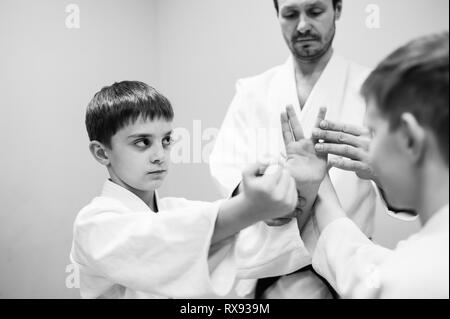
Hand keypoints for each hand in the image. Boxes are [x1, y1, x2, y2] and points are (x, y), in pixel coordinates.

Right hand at [241, 162, 297, 220]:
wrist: (251, 210)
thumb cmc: (250, 189)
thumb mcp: (247, 173)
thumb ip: (258, 162)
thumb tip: (273, 158)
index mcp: (266, 187)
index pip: (278, 167)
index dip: (273, 166)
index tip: (268, 169)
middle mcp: (278, 196)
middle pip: (286, 172)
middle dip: (279, 172)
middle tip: (270, 178)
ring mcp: (285, 203)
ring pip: (292, 180)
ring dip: (284, 180)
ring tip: (273, 186)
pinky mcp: (290, 206)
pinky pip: (294, 189)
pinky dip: (287, 188)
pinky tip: (278, 192)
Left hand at [269, 105, 326, 231]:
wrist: (307, 188)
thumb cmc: (294, 182)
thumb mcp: (283, 174)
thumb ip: (277, 167)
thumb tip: (267, 163)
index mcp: (291, 150)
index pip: (286, 133)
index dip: (284, 123)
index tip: (282, 112)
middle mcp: (302, 146)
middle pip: (297, 128)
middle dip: (293, 116)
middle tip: (289, 104)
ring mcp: (313, 148)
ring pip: (316, 130)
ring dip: (318, 119)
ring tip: (322, 106)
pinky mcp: (323, 152)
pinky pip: (327, 140)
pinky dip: (329, 131)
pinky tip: (333, 122)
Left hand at [312, 120, 378, 182]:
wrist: (388, 169)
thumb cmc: (370, 152)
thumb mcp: (363, 139)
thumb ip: (350, 134)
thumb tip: (329, 127)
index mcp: (364, 133)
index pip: (345, 127)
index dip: (332, 125)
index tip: (320, 123)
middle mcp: (366, 142)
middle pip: (342, 137)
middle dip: (326, 134)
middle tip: (313, 133)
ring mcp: (366, 154)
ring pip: (345, 149)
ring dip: (330, 148)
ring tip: (317, 147)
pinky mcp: (366, 167)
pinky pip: (352, 165)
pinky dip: (342, 163)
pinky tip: (331, 162)